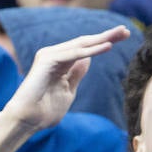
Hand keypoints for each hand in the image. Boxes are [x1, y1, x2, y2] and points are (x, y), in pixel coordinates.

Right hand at [0, 25, 128, 151]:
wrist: (26, 121)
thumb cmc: (43, 112)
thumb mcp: (68, 91)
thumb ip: (76, 75)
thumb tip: (88, 59)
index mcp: (59, 63)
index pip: (84, 49)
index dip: (103, 42)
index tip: (123, 38)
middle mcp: (54, 56)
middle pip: (84, 43)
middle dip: (106, 36)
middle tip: (126, 30)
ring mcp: (49, 56)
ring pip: (81, 45)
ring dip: (102, 39)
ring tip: (121, 33)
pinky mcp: (47, 60)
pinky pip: (74, 53)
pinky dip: (91, 50)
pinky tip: (107, 47)